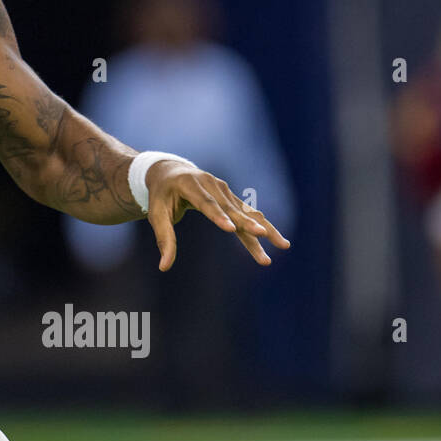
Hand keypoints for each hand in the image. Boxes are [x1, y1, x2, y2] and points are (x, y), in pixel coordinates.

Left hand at [145, 160, 289, 270]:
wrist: (170, 172)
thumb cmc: (161, 195)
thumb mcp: (157, 215)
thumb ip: (164, 239)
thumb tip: (163, 268)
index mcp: (190, 185)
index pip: (206, 203)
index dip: (218, 216)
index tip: (231, 229)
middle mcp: (211, 184)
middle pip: (231, 208)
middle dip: (248, 224)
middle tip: (263, 236)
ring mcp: (223, 189)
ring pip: (245, 212)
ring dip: (263, 229)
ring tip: (283, 245)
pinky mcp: (230, 196)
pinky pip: (248, 213)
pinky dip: (261, 225)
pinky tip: (277, 238)